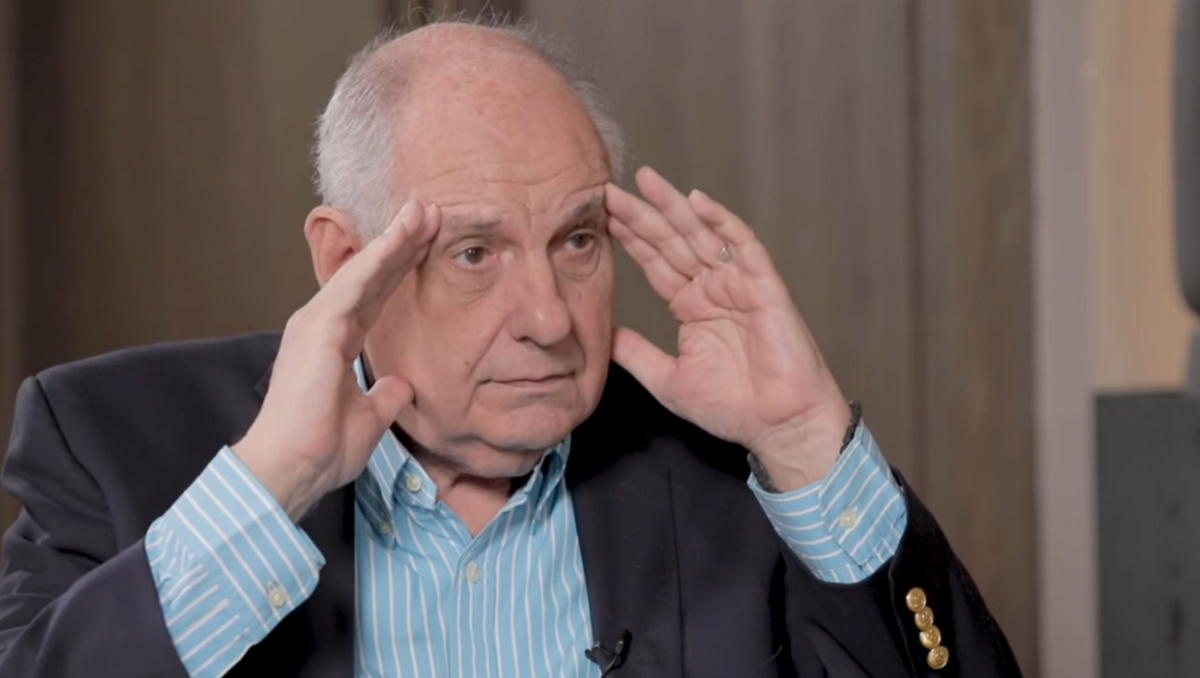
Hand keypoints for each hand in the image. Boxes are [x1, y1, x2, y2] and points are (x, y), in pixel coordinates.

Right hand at [233, 200, 440, 519]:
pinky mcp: (319, 328)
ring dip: (394, 240)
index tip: (427, 243)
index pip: (374, 297)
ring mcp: (317, 323)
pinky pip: (354, 284)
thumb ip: (386, 396)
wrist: (292, 469)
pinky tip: (402, 236)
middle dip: (402, 244)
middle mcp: (322, 325)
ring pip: (363, 271)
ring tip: (424, 210)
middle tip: (433, 212)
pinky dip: (378, 258)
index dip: (400, 269)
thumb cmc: (322, 450)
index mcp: (333, 344)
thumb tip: (402, 386)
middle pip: (371, 276)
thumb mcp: (369, 418)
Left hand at [605, 167, 849, 490]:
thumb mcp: (668, 379)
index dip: (631, 239)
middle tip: (610, 188)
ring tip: (646, 181)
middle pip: (673, 241)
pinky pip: (743, 246)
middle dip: (643, 214)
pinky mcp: (764, 287)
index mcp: (691, 305)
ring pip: (702, 235)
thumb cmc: (732, 407)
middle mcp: (713, 288)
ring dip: (675, 207)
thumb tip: (603, 334)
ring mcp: (738, 284)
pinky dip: (723, 222)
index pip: (656, 262)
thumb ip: (636, 353)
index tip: (602, 216)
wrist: (779, 427)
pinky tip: (698, 202)